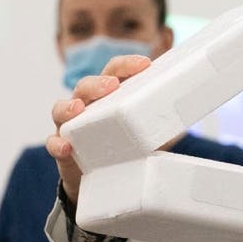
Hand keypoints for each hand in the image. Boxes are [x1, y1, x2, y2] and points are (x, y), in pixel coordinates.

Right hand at [45, 54, 151, 201]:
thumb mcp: (147, 131)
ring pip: (62, 109)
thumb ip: (163, 120)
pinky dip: (57, 143)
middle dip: (98, 84)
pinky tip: (65, 146)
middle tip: (111, 86)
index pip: (114, 71)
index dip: (126, 65)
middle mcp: (88, 104)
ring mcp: (71, 125)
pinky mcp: (62, 148)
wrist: (107, 177)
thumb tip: (189, 109)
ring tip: (78, 109)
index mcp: (109, 94)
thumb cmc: (128, 144)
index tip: (144, 64)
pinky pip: (54, 142)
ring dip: (68, 107)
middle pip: (86, 86)